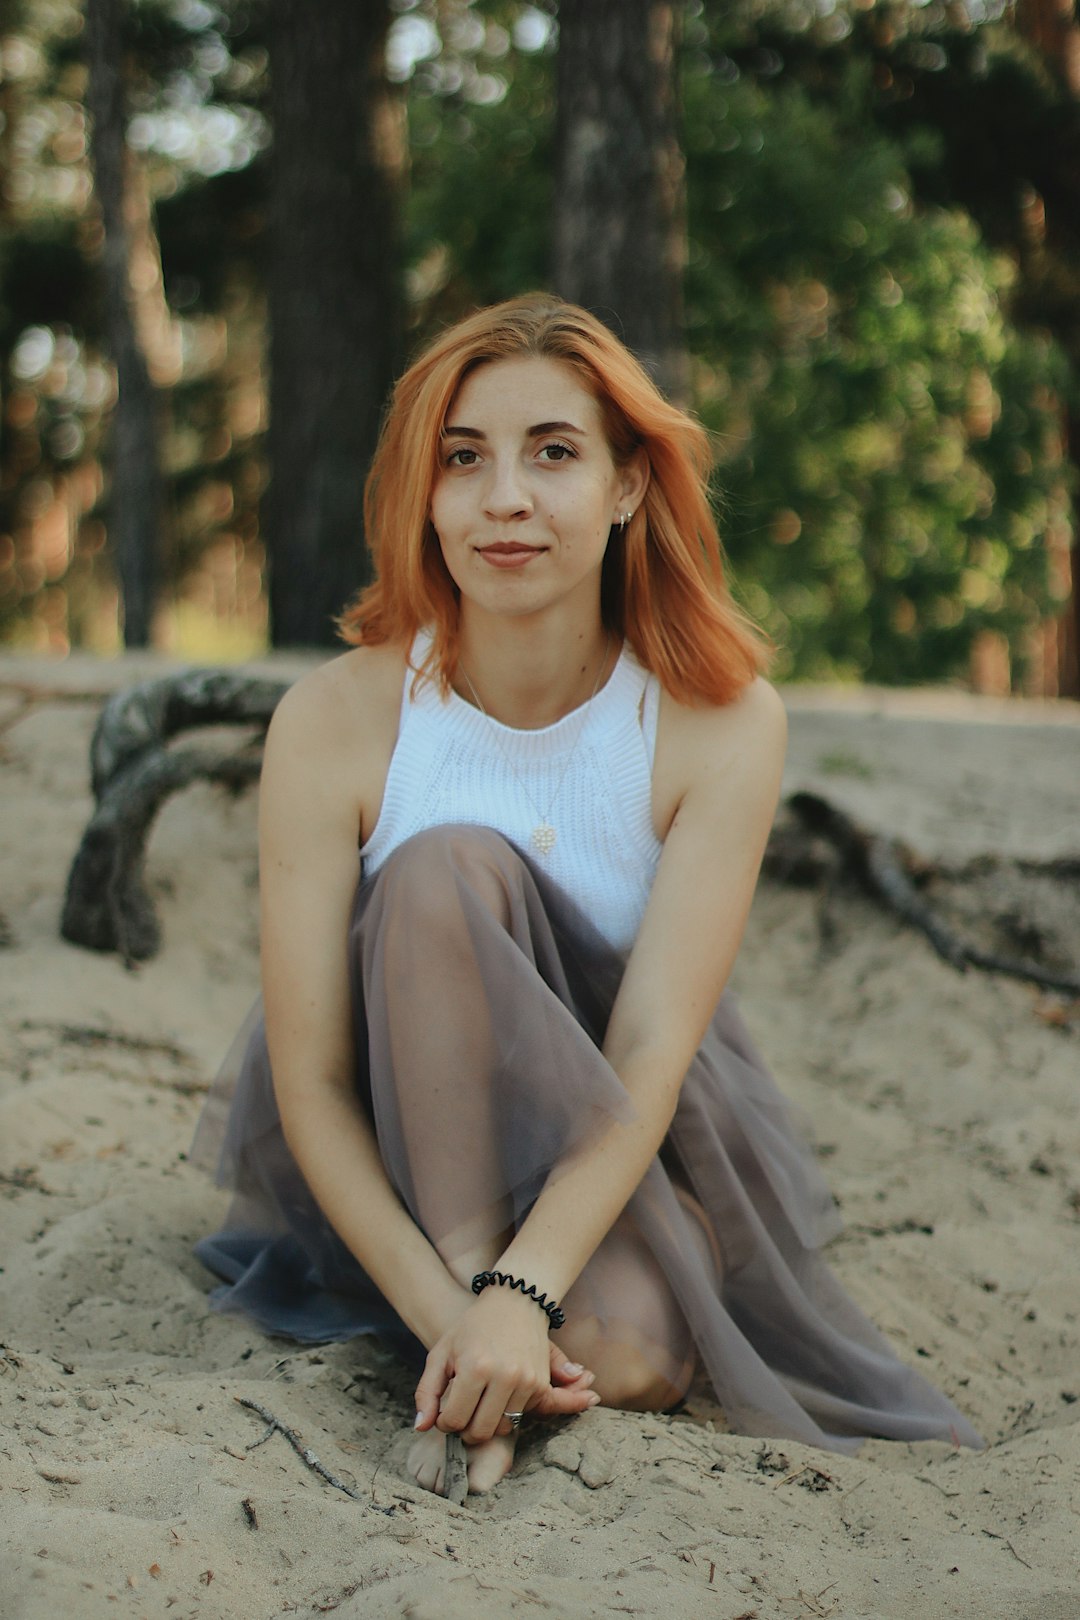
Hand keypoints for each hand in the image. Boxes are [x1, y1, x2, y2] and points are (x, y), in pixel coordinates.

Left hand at [413, 1291, 598, 1444]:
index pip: (455, 1420)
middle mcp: (504, 1376)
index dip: (445, 1422)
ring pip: (503, 1429)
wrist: (515, 1302)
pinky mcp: (541, 1385)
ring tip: (480, 1403)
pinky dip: (508, 1413)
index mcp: (475, 1368)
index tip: (445, 1412)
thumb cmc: (473, 1328)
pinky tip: (499, 1395)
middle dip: (466, 1429)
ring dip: (489, 1422)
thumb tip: (421, 1427)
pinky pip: (521, 1417)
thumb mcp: (442, 1352)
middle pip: (480, 1432)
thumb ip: (427, 1391)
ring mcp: (526, 1381)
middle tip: (462, 1413)